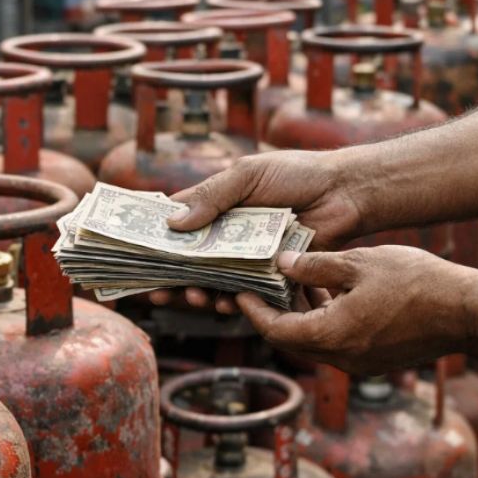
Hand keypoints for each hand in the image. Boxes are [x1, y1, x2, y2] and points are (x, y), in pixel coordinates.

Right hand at [146, 150, 363, 309]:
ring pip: (213, 280)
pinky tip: (224, 303)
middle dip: (171, 277)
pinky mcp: (269, 273)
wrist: (345, 193)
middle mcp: (227, 232)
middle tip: (157, 292)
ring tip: (192, 298)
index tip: (132, 254)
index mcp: (217, 205)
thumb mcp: (248, 175)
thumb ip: (212, 197)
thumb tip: (173, 223)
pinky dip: (231, 300)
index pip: (176, 223)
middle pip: (189, 260)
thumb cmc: (297, 175)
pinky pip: (245, 291)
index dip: (153, 238)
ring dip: (198, 292)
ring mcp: (247, 255)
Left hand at [235, 246, 477, 376]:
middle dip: (272, 315)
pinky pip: (337, 345)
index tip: (238, 292)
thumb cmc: (417, 283)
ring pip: (314, 343)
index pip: (274, 329)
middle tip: (259, 288)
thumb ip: (315, 266)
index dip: (253, 310)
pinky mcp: (375, 361)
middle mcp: (340, 358)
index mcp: (330, 335)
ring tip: (291, 287)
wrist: (467, 313)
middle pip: (290, 340)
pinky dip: (323, 324)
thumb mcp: (359, 263)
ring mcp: (359, 363)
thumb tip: (282, 263)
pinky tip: (327, 297)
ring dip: (299, 319)